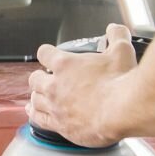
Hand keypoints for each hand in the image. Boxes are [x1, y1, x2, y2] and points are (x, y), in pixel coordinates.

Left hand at [27, 24, 136, 146]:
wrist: (121, 111)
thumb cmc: (119, 82)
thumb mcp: (121, 52)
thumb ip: (116, 37)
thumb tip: (114, 29)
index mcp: (65, 64)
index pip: (44, 53)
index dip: (46, 53)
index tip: (49, 54)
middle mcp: (55, 85)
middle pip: (34, 78)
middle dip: (38, 77)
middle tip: (44, 78)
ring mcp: (55, 106)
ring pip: (34, 100)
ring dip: (36, 96)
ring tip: (38, 96)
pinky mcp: (59, 125)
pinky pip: (38, 119)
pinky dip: (34, 114)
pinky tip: (33, 112)